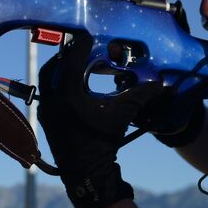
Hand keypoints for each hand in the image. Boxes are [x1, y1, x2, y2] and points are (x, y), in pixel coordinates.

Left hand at [38, 32, 162, 207]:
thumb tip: (163, 85)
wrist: (86, 171)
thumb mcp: (122, 114)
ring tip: (76, 62)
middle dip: (67, 55)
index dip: (80, 45)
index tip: (87, 35)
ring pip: (48, 79)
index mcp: (68, 95)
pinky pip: (47, 92)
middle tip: (80, 47)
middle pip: (54, 66)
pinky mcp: (44, 117)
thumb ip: (141, 95)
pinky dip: (57, 83)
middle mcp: (52, 99)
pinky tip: (71, 83)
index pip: (71, 60)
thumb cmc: (103, 142)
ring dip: (60, 68)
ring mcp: (45, 109)